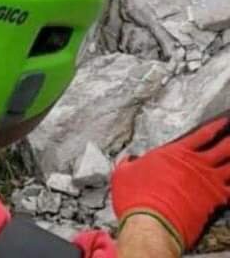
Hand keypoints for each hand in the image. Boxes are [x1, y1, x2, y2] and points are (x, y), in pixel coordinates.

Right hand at [111, 111, 229, 250]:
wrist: (151, 221)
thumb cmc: (135, 196)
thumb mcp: (123, 174)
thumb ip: (129, 164)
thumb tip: (128, 161)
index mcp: (174, 153)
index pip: (201, 135)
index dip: (215, 126)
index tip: (224, 121)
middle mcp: (195, 164)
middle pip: (222, 148)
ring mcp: (207, 182)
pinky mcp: (214, 200)